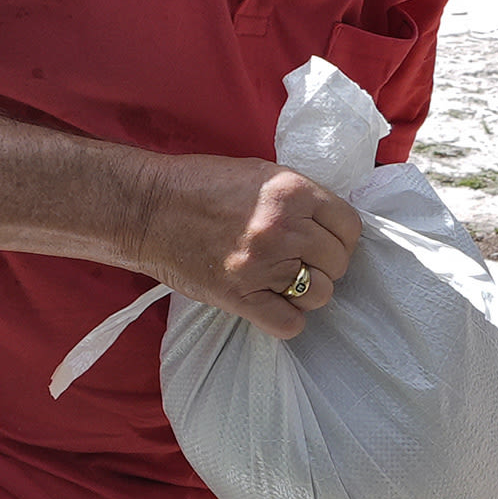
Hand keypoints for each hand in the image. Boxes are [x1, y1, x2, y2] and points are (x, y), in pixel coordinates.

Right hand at [150, 158, 360, 337]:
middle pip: (338, 262)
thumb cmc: (200, 186)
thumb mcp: (260, 174)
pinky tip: (271, 305)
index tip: (325, 242)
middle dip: (324, 265)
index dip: (340, 237)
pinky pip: (289, 324)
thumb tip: (330, 223)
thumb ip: (298, 197)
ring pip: (321, 294)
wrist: (148, 208)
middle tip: (299, 262)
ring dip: (308, 293)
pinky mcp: (241, 296)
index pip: (349, 226)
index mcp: (293, 192)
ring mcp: (263, 264)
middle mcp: (284, 228)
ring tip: (283, 282)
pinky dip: (286, 320)